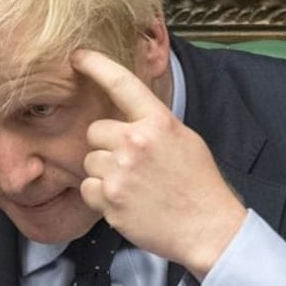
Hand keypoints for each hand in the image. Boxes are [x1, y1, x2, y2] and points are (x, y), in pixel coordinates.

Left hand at [71, 49, 245, 278]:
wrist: (207, 228)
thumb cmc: (198, 185)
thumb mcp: (184, 140)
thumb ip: (153, 125)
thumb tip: (126, 117)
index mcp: (158, 122)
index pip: (121, 83)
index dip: (96, 65)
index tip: (77, 56)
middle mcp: (136, 142)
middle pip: (95, 131)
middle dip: (106, 145)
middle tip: (131, 164)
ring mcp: (120, 172)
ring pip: (90, 162)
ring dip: (104, 173)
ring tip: (134, 186)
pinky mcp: (110, 199)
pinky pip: (88, 189)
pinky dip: (101, 197)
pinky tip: (126, 202)